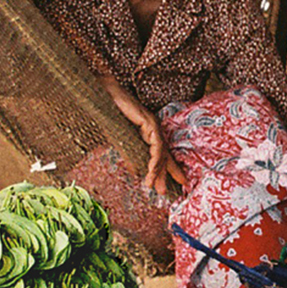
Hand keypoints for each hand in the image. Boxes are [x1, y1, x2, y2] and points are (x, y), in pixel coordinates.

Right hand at [104, 80, 185, 197]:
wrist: (106, 95)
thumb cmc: (112, 114)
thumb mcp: (122, 140)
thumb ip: (130, 155)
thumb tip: (135, 172)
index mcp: (150, 134)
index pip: (163, 154)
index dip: (172, 170)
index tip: (180, 183)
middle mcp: (155, 130)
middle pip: (165, 156)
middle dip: (167, 175)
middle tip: (167, 192)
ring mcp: (154, 125)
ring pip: (161, 152)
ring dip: (159, 171)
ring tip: (155, 186)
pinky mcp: (149, 122)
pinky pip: (155, 144)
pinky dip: (155, 158)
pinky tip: (152, 170)